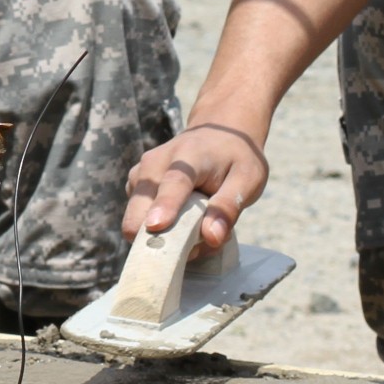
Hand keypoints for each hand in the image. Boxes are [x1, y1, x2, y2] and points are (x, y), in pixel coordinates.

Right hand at [120, 120, 268, 255]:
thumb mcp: (248, 180)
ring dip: (161, 234)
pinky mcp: (135, 184)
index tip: (156, 226)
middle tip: (190, 250)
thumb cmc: (235, 158)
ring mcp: (141, 173)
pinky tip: (182, 222)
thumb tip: (212, 237)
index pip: (174, 183)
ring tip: (194, 230)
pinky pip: (138, 216)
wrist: (218, 133)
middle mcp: (155, 162)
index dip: (165, 205)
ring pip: (136, 215)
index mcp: (188, 157)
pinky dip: (159, 228)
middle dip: (156, 234)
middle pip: (141, 203)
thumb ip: (229, 207)